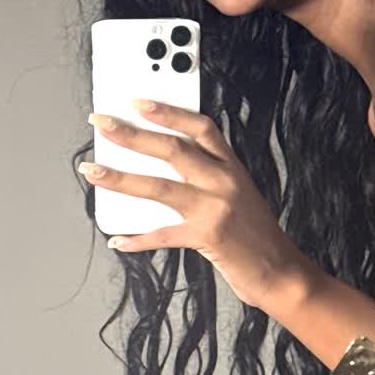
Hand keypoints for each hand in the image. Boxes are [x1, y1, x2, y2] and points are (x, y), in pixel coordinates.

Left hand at [80, 101, 315, 311]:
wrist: (281, 272)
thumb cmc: (256, 237)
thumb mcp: (238, 197)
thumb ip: (205, 180)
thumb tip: (153, 172)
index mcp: (232, 168)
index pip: (200, 127)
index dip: (168, 112)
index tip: (138, 102)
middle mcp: (224, 182)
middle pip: (171, 149)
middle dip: (131, 134)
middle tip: (102, 124)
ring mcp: (216, 208)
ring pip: (159, 186)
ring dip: (120, 178)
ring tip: (93, 171)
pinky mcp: (208, 237)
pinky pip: (163, 234)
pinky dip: (138, 239)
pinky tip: (118, 239)